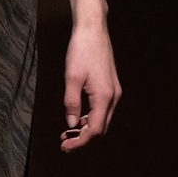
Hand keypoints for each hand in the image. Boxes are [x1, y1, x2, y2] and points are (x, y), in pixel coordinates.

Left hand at [59, 19, 121, 151]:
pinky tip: (77, 118)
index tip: (65, 147)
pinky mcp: (111, 86)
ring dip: (86, 128)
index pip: (94, 130)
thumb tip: (71, 124)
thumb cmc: (82, 50)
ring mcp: (114, 91)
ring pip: (102, 119)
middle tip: (64, 143)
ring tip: (67, 133)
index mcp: (104, 96)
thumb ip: (71, 102)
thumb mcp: (71, 77)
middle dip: (83, 138)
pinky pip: (102, 109)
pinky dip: (90, 117)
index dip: (80, 142)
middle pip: (100, 128)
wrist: (93, 29)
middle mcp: (113, 96)